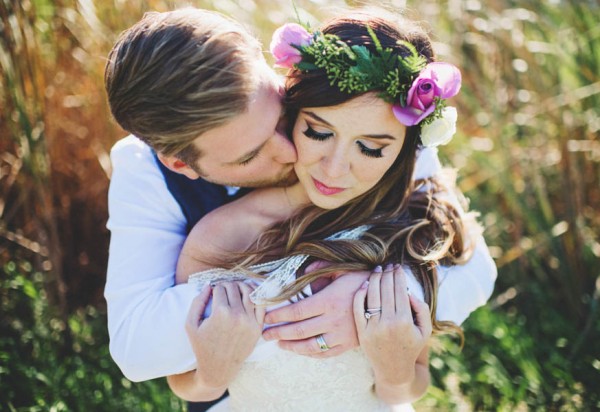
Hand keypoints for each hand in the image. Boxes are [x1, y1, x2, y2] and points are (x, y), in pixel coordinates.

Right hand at [186, 282, 265, 388]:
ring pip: (249, 292)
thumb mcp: (191, 325)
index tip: (212, 290)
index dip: (214, 287)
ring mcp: (250, 321)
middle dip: (226, 285)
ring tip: (234, 288)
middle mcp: (237, 315)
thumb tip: (208, 285)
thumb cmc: (202, 347)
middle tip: (222, 289)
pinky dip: (255, 295)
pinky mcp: (258, 327)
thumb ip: (197, 302)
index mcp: (220, 313)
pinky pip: (261, 304)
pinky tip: (248, 294)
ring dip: (241, 286)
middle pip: (234, 287)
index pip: (220, 288)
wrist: (218, 368)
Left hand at [262, 268, 368, 357]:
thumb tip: (303, 273)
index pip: (297, 311)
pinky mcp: (348, 345)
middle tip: (265, 334)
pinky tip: (301, 350)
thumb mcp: (343, 268)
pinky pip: (325, 353)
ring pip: (310, 346)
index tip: (267, 317)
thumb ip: (321, 268)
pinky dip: (310, 354)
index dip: (279, 315)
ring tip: (279, 344)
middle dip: (279, 333)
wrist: (389, 300)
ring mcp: (340, 335)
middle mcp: (332, 320)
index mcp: (329, 300)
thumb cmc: (363, 280)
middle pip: (299, 330)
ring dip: (291, 346)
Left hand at [353, 264, 431, 385]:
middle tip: (388, 265)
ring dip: (374, 279)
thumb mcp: (425, 330)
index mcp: (404, 321)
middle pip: (385, 289)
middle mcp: (388, 323)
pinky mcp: (361, 331)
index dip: (398, 275)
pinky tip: (365, 284)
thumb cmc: (411, 346)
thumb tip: (408, 291)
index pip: (400, 290)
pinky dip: (360, 294)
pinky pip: (358, 308)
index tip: (398, 267)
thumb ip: (422, 309)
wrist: (394, 369)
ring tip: (377, 270)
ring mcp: (373, 327)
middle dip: (387, 274)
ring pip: (371, 295)